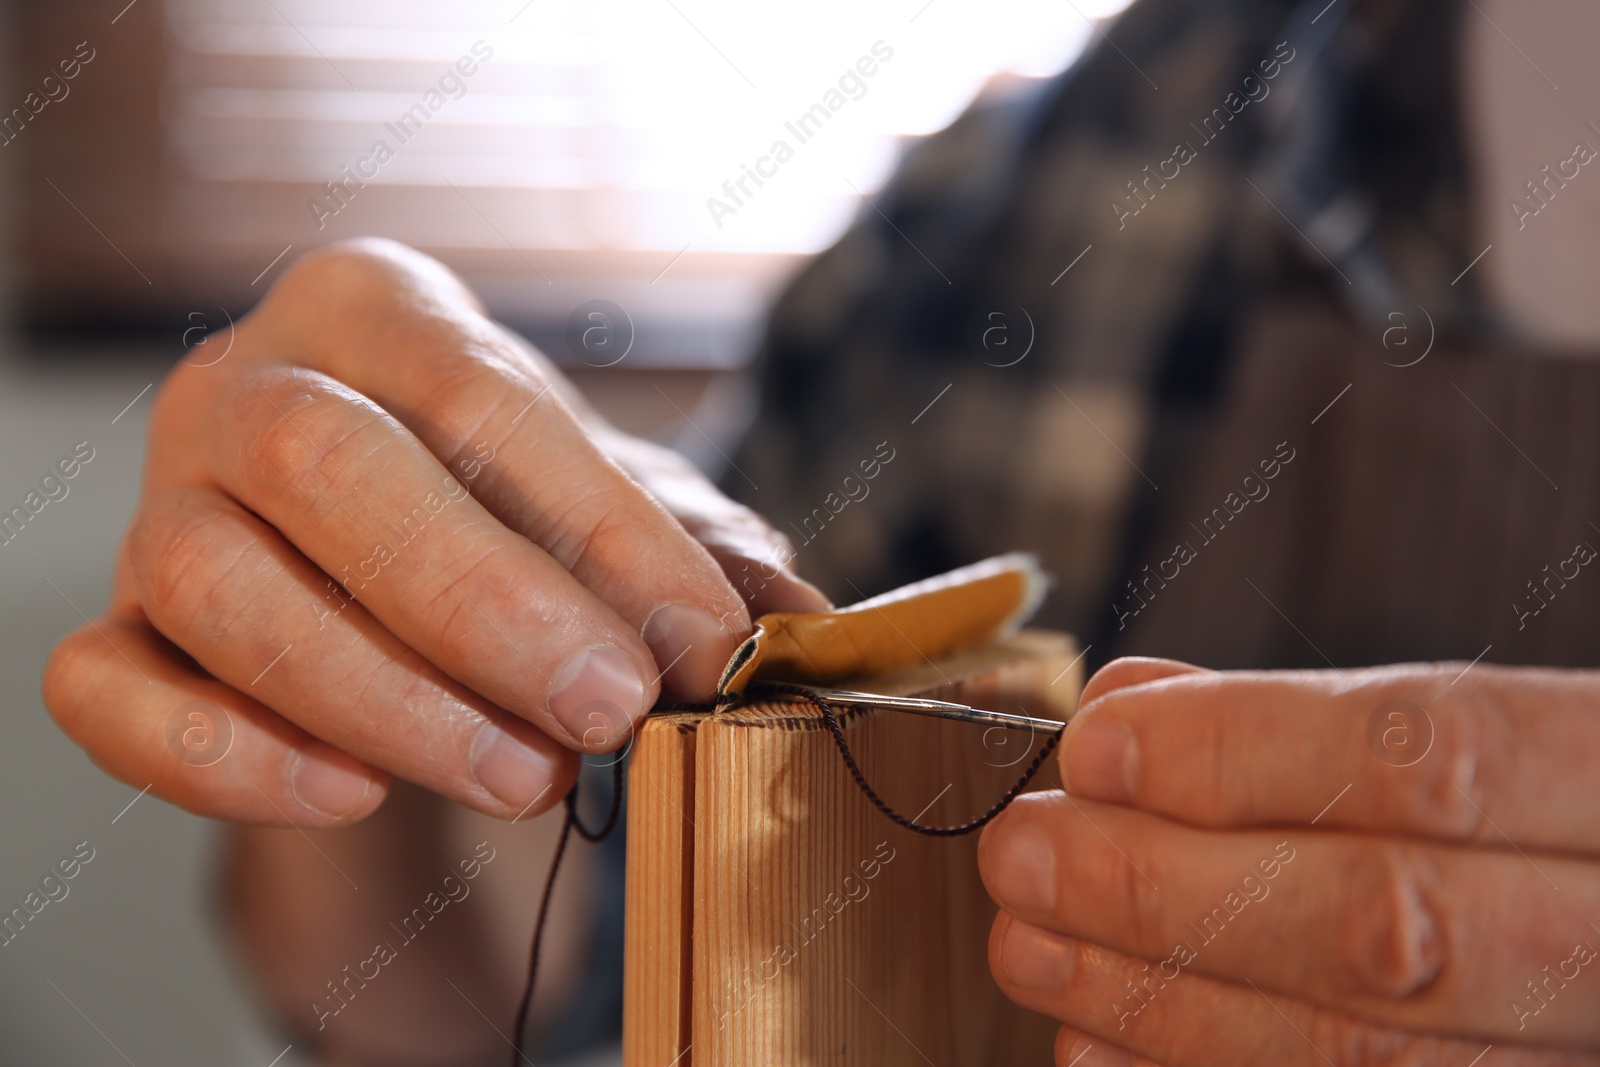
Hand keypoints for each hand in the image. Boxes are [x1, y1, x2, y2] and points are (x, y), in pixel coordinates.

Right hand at [42, 239, 825, 827]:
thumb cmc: (505, 511)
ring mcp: (155, 502)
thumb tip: (806, 621)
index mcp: (376, 309)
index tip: (702, 643)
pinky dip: (222, 755)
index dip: (601, 529)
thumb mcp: (612, 508)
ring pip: (217, 585)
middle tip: (609, 710)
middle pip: (327, 465)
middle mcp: (243, 383)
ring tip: (526, 776)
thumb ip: (701, 552)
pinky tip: (352, 794)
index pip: (482, 398)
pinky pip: (106, 691)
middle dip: (484, 603)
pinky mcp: (111, 626)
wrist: (380, 564)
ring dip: (382, 697)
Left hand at [979, 657, 1599, 1065]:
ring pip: (1366, 1051)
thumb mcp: (1467, 735)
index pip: (1432, 762)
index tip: (1093, 745)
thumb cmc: (1525, 811)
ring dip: (1159, 1000)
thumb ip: (1304, 721)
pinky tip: (1098, 1045)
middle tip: (1023, 855)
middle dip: (1168, 889)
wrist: (1595, 922)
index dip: (1242, 752)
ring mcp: (1579, 1055)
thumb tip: (1125, 706)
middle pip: (1388, 926)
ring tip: (1031, 946)